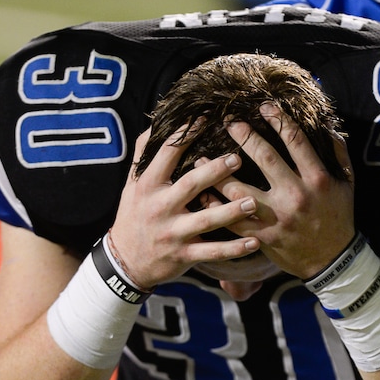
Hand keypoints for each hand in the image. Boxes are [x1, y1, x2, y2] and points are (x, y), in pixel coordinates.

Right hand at [108, 127, 261, 287]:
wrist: (125, 261)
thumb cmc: (133, 216)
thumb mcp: (131, 184)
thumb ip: (143, 154)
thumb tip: (156, 123)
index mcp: (149, 185)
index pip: (167, 154)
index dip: (185, 134)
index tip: (206, 117)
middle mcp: (161, 207)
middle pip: (190, 185)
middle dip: (214, 172)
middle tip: (238, 159)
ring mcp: (173, 233)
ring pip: (206, 220)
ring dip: (230, 212)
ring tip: (252, 202)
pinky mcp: (184, 255)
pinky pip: (212, 252)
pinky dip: (234, 249)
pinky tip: (254, 242)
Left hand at [220, 103, 356, 279]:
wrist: (332, 261)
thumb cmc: (339, 218)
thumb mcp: (347, 184)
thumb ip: (339, 153)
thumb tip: (327, 125)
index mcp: (316, 179)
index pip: (295, 140)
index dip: (278, 119)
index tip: (264, 107)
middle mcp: (295, 195)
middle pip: (264, 157)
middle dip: (244, 136)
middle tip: (229, 122)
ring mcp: (277, 218)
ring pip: (240, 190)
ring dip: (217, 172)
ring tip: (200, 159)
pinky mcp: (263, 237)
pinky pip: (233, 221)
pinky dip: (215, 208)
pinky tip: (203, 195)